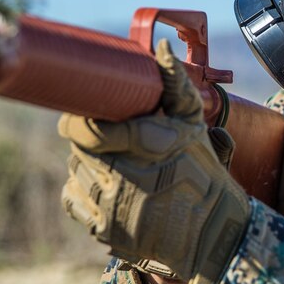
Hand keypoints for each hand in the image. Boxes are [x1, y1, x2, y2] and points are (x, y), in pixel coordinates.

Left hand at [59, 39, 250, 283]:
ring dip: (88, 164)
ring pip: (75, 170)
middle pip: (79, 148)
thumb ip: (174, 86)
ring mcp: (110, 207)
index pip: (83, 127)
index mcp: (141, 146)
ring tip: (115, 163)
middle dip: (91, 140)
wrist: (211, 235)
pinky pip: (72, 198)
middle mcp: (121, 177)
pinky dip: (83, 190)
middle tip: (112, 140)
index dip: (79, 118)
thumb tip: (161, 48)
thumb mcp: (193, 126)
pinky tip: (107, 187)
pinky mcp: (103, 230)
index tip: (88, 114)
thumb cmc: (202, 173)